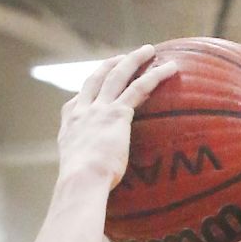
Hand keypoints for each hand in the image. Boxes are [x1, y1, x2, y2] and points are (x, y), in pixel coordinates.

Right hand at [57, 47, 177, 191]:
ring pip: (118, 75)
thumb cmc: (79, 188)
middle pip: (97, 79)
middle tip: (124, 57)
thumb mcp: (76, 177)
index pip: (77, 101)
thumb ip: (85, 173)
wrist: (80, 182)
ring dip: (134, 60)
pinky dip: (155, 75)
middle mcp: (82, 112)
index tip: (96, 85)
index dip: (88, 91)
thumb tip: (92, 191)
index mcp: (69, 127)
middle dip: (111, 65)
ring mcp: (99, 109)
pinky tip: (170, 68)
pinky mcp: (118, 114)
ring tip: (149, 50)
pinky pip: (139, 88)